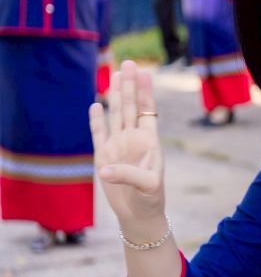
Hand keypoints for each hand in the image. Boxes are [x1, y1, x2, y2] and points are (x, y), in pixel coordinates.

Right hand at [89, 61, 165, 224]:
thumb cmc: (150, 198)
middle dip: (129, 85)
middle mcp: (134, 139)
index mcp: (149, 141)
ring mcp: (118, 146)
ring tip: (115, 75)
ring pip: (115, 115)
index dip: (145, 91)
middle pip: (131, 106)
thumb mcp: (147, 186)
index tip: (144, 71)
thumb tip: (105, 170)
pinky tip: (94, 105)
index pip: (147, 110)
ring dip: (114, 96)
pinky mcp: (104, 156)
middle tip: (129, 63)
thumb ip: (130, 175)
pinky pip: (99, 134)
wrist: (139, 213)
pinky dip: (96, 120)